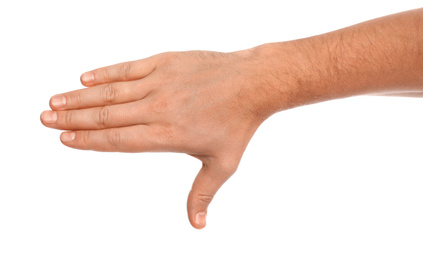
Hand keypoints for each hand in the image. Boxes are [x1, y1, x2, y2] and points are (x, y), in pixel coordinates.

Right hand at [40, 49, 271, 228]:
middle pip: (106, 116)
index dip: (88, 140)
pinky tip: (84, 78)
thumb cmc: (238, 124)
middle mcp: (157, 108)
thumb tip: (198, 225)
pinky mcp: (164, 63)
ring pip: (111, 92)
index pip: (117, 140)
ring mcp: (159, 83)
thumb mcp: (222, 165)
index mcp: (167, 135)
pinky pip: (127, 68)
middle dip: (72, 119)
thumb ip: (202, 194)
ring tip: (55, 101)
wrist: (253, 84)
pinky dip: (104, 73)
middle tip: (45, 119)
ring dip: (79, 97)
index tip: (65, 139)